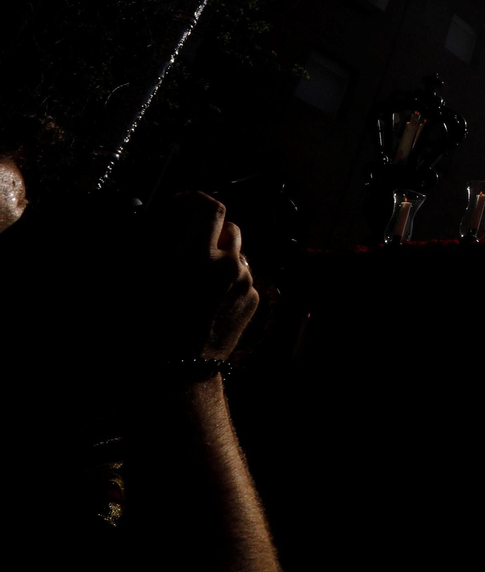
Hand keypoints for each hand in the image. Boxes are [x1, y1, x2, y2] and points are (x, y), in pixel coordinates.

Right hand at [142, 192, 258, 362]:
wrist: (178, 372)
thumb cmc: (151, 329)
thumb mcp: (142, 279)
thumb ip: (159, 244)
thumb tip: (166, 224)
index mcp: (197, 256)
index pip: (210, 208)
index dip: (196, 199)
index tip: (184, 204)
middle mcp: (227, 265)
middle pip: (229, 227)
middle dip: (210, 231)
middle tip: (190, 243)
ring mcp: (245, 282)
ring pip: (237, 253)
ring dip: (221, 255)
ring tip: (197, 276)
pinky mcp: (254, 300)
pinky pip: (243, 277)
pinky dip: (229, 279)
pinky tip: (209, 297)